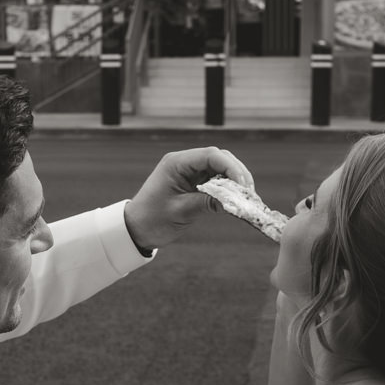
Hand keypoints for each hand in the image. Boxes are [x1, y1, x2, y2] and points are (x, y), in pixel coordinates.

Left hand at [123, 147, 255, 253]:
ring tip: (245, 197)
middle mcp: (184, 162)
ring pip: (220, 167)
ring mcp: (189, 171)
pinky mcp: (193, 182)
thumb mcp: (182, 212)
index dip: (232, 168)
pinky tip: (235, 199)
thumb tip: (235, 202)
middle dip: (237, 173)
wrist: (135, 229)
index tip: (243, 186)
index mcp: (176, 163)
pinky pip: (216, 179)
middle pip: (219, 158)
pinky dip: (227, 187)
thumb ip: (208, 203)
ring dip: (234, 180)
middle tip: (249, 194)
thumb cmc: (152, 220)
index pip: (211, 155)